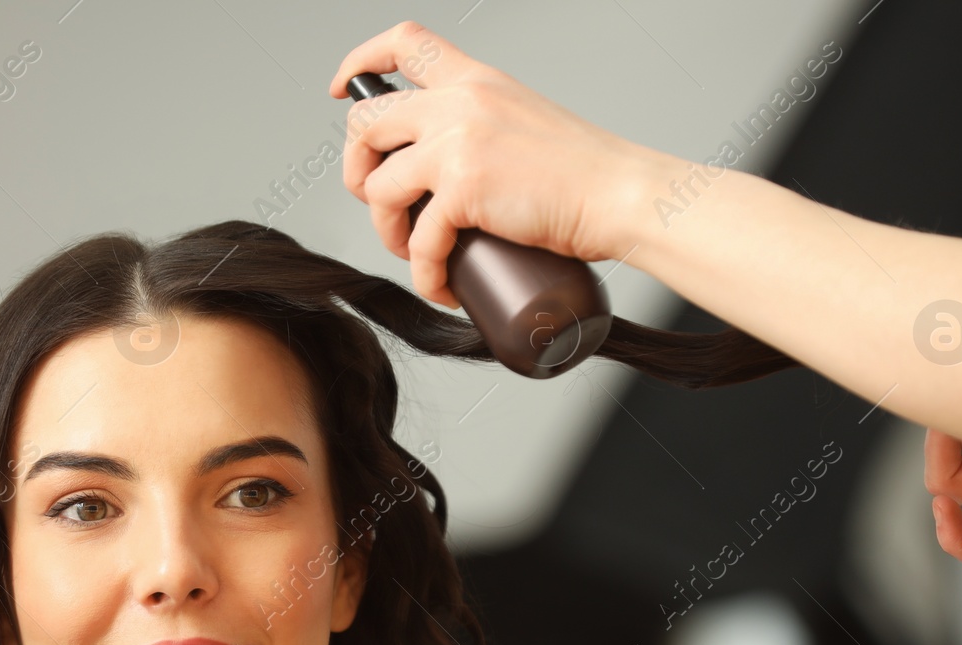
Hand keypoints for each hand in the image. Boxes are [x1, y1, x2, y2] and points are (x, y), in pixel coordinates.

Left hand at [328, 21, 664, 307]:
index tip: (342, 91)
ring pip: (377, 184)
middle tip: (379, 201)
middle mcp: (459, 101)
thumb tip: (448, 171)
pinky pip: (417, 238)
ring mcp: (457, 142)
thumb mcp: (523, 123)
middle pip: (366, 123)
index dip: (359, 63)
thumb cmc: (584, 174)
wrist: (619, 194)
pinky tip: (440, 284)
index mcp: (474, 80)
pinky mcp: (463, 188)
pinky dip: (423, 271)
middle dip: (357, 169)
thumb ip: (482, 129)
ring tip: (414, 251)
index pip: (403, 43)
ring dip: (386, 228)